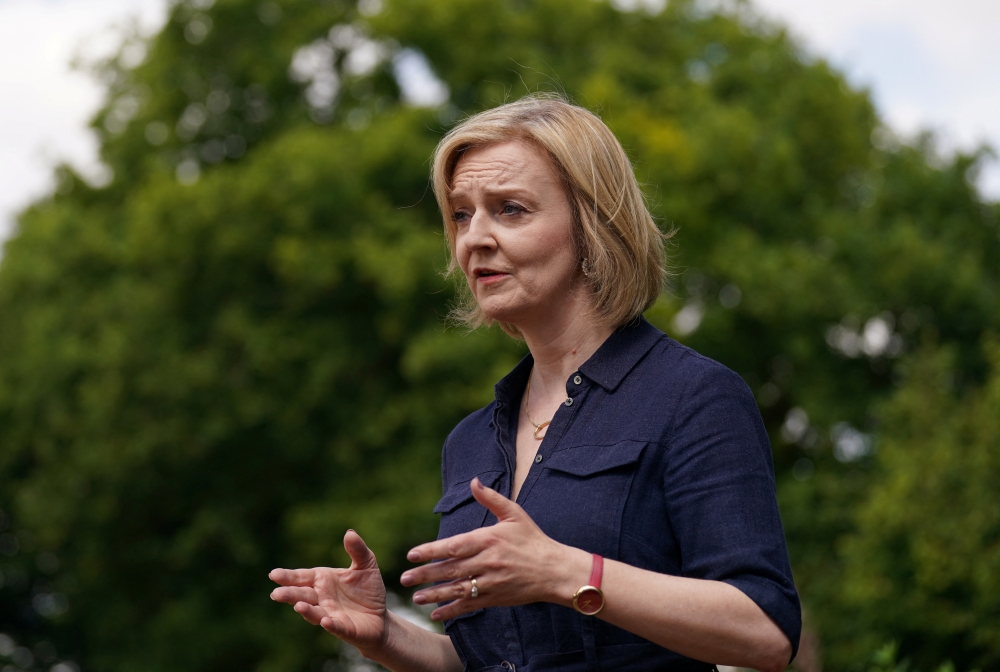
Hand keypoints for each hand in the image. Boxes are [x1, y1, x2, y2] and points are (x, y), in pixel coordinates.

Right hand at [270, 530, 388, 651]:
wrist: (381, 617)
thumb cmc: (368, 590)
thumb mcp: (366, 565)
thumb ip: (357, 550)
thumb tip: (349, 532)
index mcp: (323, 580)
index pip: (302, 577)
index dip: (288, 576)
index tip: (274, 574)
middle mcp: (322, 598)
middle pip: (303, 595)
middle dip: (290, 595)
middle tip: (276, 594)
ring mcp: (331, 614)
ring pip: (315, 613)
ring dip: (306, 610)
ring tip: (298, 606)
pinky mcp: (344, 628)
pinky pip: (336, 626)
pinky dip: (330, 624)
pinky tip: (325, 621)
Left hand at [400, 478, 588, 620]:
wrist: (555, 570)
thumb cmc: (533, 540)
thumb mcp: (515, 514)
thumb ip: (492, 499)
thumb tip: (474, 481)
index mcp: (489, 540)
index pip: (455, 546)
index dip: (432, 550)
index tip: (413, 554)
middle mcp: (487, 562)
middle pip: (451, 570)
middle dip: (426, 575)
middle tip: (405, 579)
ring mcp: (491, 582)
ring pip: (458, 590)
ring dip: (435, 594)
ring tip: (415, 597)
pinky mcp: (495, 598)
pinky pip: (470, 606)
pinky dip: (452, 611)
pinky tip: (436, 614)